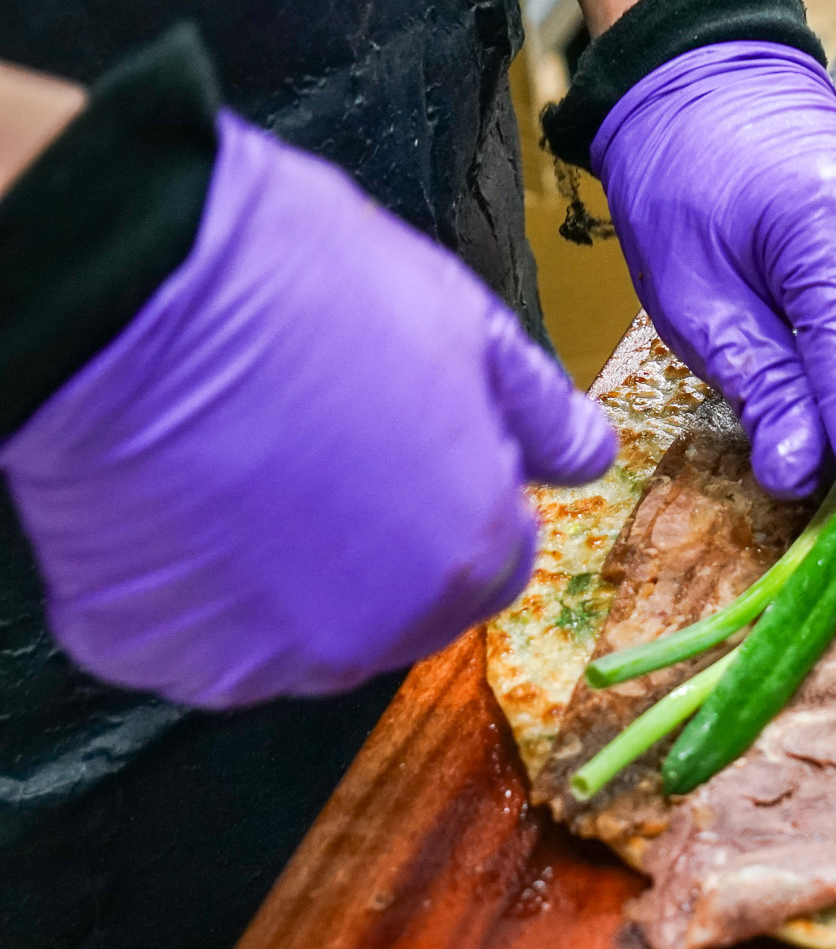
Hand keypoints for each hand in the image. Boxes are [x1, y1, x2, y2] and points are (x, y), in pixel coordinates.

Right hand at [0, 113, 615, 707]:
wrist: (130, 290)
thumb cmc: (313, 292)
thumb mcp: (468, 325)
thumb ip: (542, 413)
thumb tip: (593, 457)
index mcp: (467, 557)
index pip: (493, 566)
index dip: (455, 500)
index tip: (408, 442)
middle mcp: (370, 633)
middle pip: (397, 610)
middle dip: (375, 546)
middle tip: (316, 445)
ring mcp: (251, 658)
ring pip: (291, 634)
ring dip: (280, 576)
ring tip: (239, 466)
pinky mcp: (143, 653)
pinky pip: (183, 636)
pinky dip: (182, 587)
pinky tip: (172, 497)